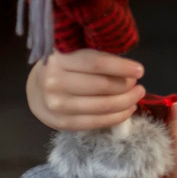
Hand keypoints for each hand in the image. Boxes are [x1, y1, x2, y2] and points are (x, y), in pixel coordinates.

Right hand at [27, 49, 144, 129]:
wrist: (36, 90)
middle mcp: (55, 82)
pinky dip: (117, 117)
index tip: (139, 70)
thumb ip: (97, 59)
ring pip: (102, 106)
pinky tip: (127, 110)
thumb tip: (130, 71)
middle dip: (127, 86)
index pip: (96, 63)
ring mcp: (57, 105)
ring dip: (126, 102)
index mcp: (59, 59)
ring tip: (136, 96)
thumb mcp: (74, 55)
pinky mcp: (62, 123)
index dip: (122, 67)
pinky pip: (96, 122)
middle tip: (138, 85)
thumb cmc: (63, 68)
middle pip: (102, 86)